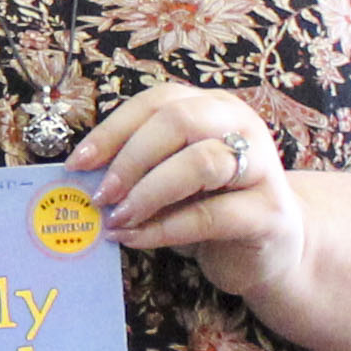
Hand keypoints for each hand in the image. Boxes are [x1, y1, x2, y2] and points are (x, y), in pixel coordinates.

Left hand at [67, 74, 306, 297]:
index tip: (78, 163)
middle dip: (130, 159)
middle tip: (100, 195)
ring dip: (148, 192)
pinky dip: (165, 229)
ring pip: (200, 162)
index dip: (113, 130)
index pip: (157, 101)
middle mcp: (241, 125)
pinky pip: (211, 215)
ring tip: (118, 218)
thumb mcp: (173, 179)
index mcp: (213, 107)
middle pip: (178, 121)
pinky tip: (136, 238)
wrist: (273, 249)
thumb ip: (140, 168)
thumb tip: (85, 176)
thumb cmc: (212, 206)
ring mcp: (262, 167)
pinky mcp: (269, 213)